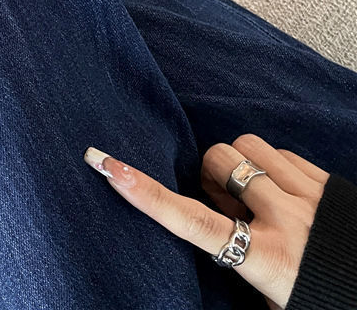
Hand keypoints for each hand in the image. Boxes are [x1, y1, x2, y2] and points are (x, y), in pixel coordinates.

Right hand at [84, 134, 327, 308]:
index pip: (193, 223)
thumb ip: (239, 253)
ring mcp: (311, 197)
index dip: (148, 196)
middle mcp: (287, 221)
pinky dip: (273, 165)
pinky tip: (284, 190)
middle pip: (219, 162)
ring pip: (248, 146)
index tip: (110, 168)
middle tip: (228, 202)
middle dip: (211, 172)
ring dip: (242, 164)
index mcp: (268, 260)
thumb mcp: (271, 296)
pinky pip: (282, 151)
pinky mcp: (330, 183)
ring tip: (257, 193)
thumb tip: (217, 213)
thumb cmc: (319, 299)